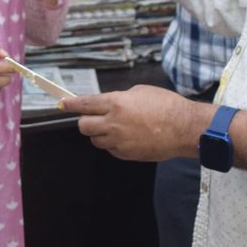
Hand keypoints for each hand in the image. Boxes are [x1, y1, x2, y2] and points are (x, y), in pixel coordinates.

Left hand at [60, 85, 194, 161]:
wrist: (184, 128)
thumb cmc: (166, 106)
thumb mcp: (140, 92)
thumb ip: (119, 98)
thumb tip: (109, 104)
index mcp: (115, 103)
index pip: (84, 104)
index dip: (70, 104)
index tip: (62, 104)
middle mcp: (113, 123)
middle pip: (84, 126)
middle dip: (86, 121)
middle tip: (95, 117)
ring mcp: (119, 141)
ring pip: (96, 140)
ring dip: (101, 133)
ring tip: (118, 127)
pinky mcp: (126, 154)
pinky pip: (110, 149)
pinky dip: (114, 144)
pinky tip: (128, 137)